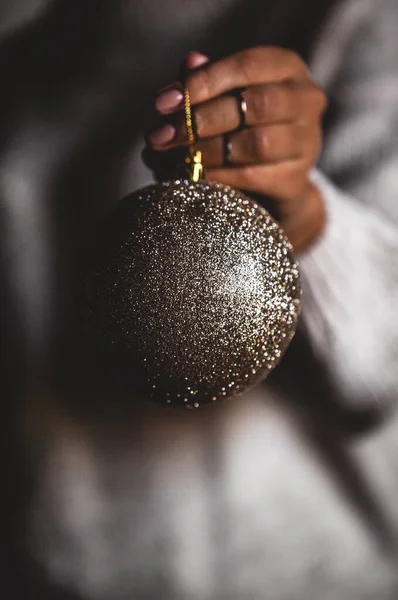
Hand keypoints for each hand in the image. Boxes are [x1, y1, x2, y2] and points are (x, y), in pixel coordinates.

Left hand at [146, 48, 326, 252]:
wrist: (274, 182)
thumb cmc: (244, 127)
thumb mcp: (226, 96)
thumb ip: (207, 79)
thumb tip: (188, 64)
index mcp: (288, 69)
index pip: (247, 66)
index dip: (204, 82)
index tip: (162, 102)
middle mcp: (306, 101)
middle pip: (255, 106)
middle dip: (201, 120)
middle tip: (160, 135)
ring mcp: (306, 142)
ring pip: (255, 144)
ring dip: (205, 151)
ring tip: (171, 158)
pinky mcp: (295, 179)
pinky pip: (252, 177)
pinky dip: (217, 176)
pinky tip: (190, 176)